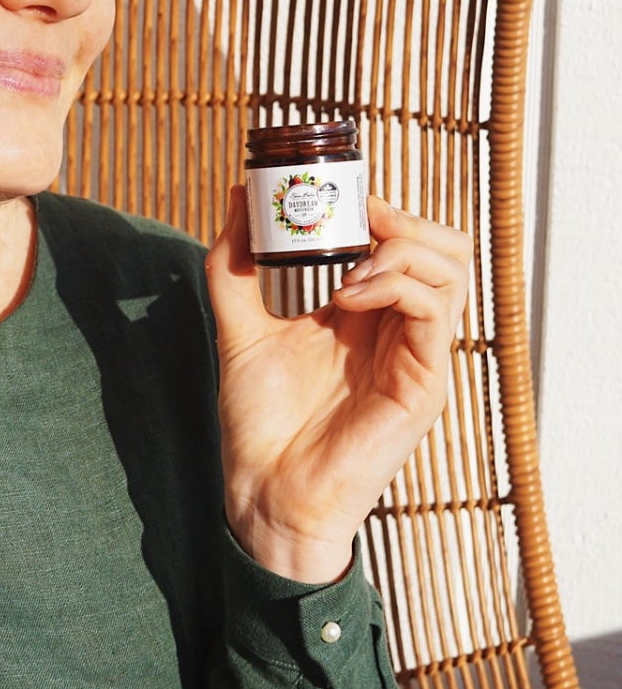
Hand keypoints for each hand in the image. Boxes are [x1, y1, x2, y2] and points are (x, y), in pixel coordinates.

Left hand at [205, 188, 471, 581]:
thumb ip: (234, 266)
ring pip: (453, 271)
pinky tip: (348, 297)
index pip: (406, 243)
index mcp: (367, 314)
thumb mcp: (238, 328)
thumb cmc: (260, 423)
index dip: (384, 209)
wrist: (265, 493)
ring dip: (402, 249)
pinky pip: (434, 313)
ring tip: (351, 264)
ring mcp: (417, 357)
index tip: (336, 195)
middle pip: (446, 249)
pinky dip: (396, 286)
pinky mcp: (423, 386)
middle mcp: (400, 330)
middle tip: (358, 216)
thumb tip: (239, 197)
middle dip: (406, 219)